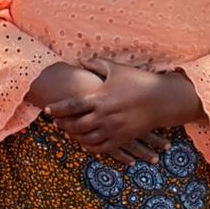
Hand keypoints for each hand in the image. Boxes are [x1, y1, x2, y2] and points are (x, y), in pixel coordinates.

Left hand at [45, 58, 199, 163]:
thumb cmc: (138, 81)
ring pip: (86, 138)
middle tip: (55, 122)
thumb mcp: (117, 69)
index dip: (58, 108)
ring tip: (67, 133)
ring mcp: (113, 129)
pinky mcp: (122, 138)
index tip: (47, 109)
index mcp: (100, 98)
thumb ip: (96, 64)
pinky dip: (90, 147)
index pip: (72, 105)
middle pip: (76, 125)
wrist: (162, 100)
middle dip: (63, 124)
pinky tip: (85, 144)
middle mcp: (104, 116)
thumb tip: (80, 60)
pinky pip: (102, 148)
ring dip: (75, 136)